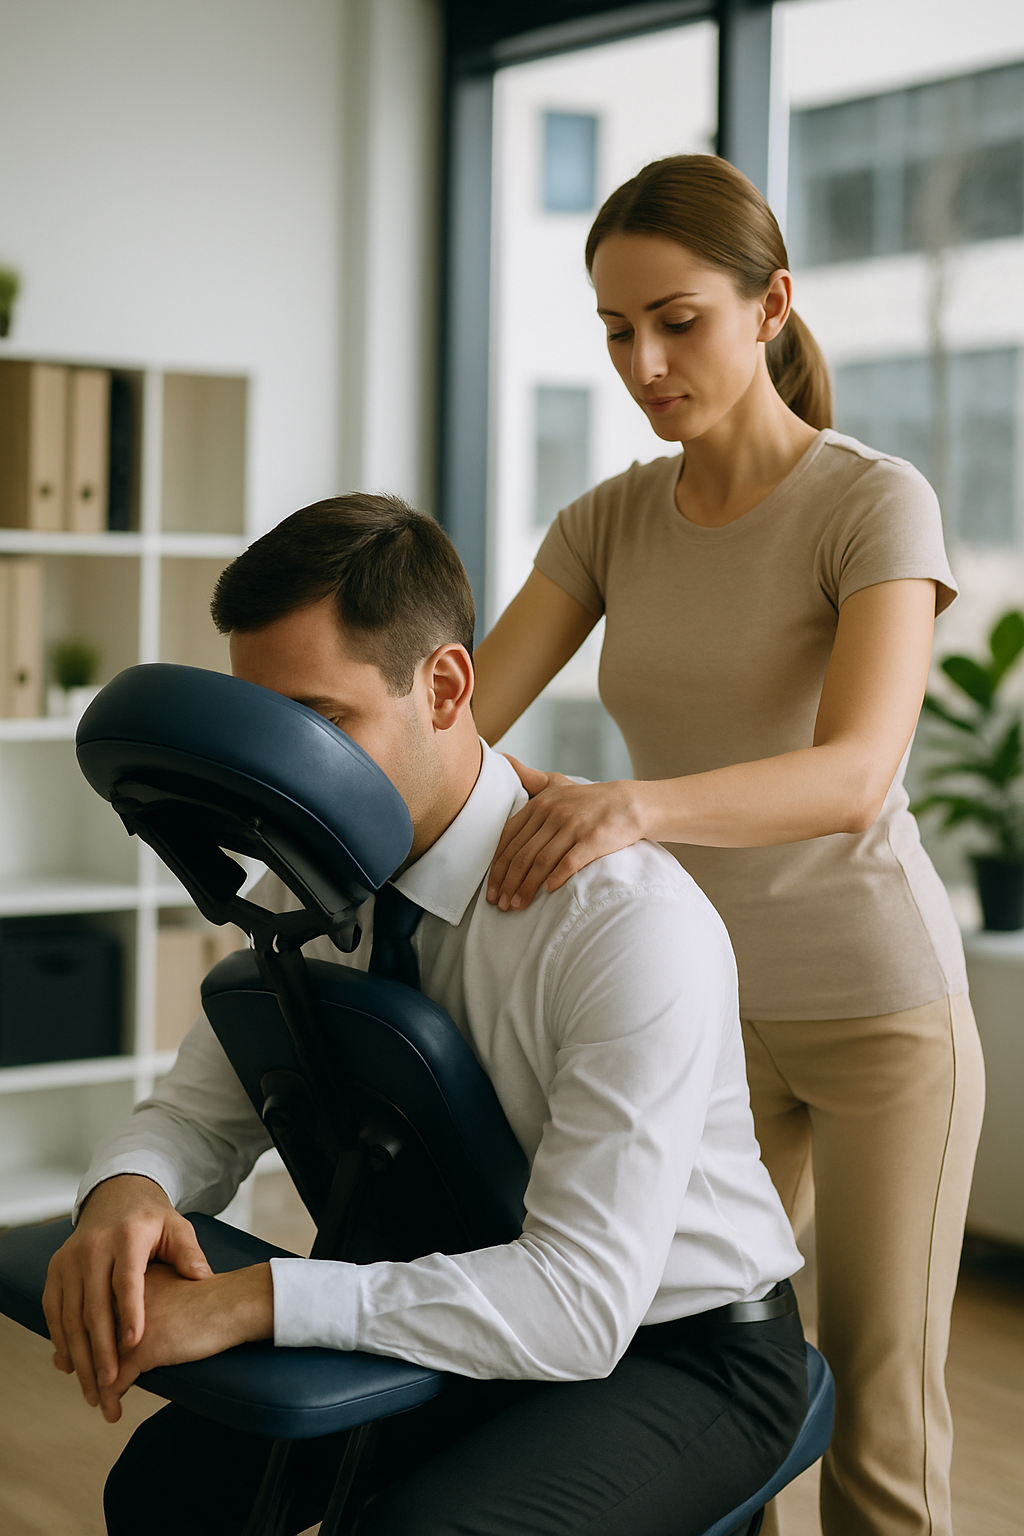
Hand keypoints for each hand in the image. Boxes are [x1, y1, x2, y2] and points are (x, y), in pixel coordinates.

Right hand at [43, 1174, 212, 1415]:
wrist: (117, 1196)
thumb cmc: (153, 1219)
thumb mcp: (178, 1228)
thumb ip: (189, 1253)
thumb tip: (202, 1277)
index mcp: (127, 1236)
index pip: (126, 1280)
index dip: (130, 1313)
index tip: (133, 1345)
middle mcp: (93, 1247)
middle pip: (93, 1305)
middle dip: (101, 1350)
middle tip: (110, 1385)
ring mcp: (69, 1259)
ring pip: (70, 1315)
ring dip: (79, 1355)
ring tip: (92, 1388)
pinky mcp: (56, 1269)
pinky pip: (53, 1310)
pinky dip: (60, 1340)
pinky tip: (71, 1365)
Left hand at [94, 1260, 273, 1422]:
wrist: (232, 1302)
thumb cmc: (211, 1297)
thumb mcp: (169, 1288)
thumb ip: (145, 1299)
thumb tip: (130, 1324)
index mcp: (129, 1283)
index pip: (96, 1312)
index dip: (85, 1335)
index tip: (81, 1353)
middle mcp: (122, 1302)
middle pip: (90, 1338)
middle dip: (83, 1363)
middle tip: (80, 1379)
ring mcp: (130, 1326)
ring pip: (98, 1363)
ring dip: (95, 1387)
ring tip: (98, 1402)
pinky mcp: (143, 1349)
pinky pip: (114, 1382)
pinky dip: (111, 1400)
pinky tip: (114, 1411)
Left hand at [487, 757, 646, 909]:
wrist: (629, 803)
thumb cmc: (589, 799)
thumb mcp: (557, 783)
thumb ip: (529, 777)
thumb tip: (502, 758)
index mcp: (539, 804)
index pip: (509, 838)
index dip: (496, 866)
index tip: (490, 889)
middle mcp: (553, 813)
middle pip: (521, 853)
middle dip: (506, 883)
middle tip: (499, 904)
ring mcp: (573, 826)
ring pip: (540, 861)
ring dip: (525, 887)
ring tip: (516, 906)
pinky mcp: (592, 839)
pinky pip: (569, 862)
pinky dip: (555, 878)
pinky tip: (547, 892)